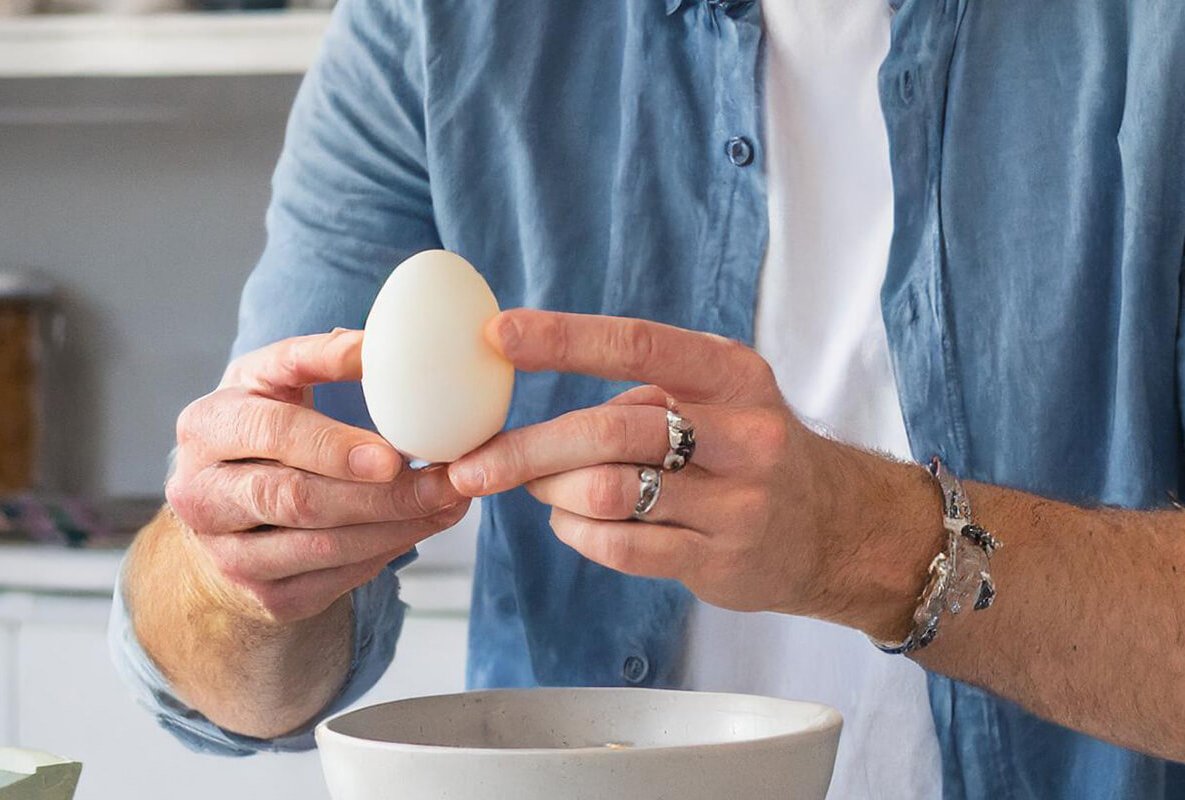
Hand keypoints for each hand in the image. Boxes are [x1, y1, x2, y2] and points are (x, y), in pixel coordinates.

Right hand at [167, 329, 468, 624]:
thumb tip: (375, 345)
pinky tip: (422, 527)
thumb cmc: (262, 429)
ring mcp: (226, 554)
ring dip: (398, 526)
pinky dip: (387, 552)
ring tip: (450, 501)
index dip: (333, 446)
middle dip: (381, 494)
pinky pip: (336, 579)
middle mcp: (201, 495)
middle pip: (298, 499)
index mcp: (206, 427)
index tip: (393, 454)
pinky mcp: (262, 595)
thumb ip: (317, 357)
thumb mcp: (273, 380)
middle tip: (444, 483)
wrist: (222, 511)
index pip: (271, 434)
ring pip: (322, 546)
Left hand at [447, 309, 854, 616]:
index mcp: (731, 375)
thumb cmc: (750, 450)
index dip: (565, 339)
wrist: (835, 528)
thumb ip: (643, 397)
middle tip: (474, 465)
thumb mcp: (719, 398)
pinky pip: (621, 547)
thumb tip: (541, 414)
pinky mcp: (721, 559)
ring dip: (554, 493)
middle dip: (529, 449)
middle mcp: (741, 433)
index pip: (639, 345)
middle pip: (611, 431)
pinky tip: (574, 523)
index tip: (499, 336)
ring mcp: (736, 501)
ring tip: (539, 489)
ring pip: (609, 492)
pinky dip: (577, 534)